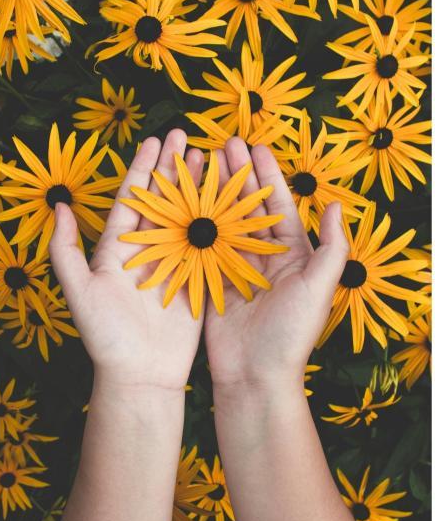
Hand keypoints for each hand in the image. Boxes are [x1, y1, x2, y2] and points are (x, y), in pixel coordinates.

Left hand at [49, 129, 204, 390]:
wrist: (140, 375)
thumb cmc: (105, 336)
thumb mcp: (78, 292)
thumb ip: (65, 251)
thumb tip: (58, 207)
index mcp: (119, 247)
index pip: (132, 198)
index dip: (143, 168)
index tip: (155, 140)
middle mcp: (148, 249)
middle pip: (163, 199)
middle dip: (173, 167)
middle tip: (187, 136)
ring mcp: (174, 262)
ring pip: (188, 215)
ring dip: (198, 186)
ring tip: (209, 157)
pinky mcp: (197, 279)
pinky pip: (208, 244)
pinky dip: (219, 220)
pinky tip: (229, 198)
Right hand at [204, 137, 348, 392]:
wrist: (255, 375)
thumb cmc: (292, 333)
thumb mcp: (319, 288)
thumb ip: (331, 247)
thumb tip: (337, 204)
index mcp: (292, 253)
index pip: (278, 204)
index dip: (267, 174)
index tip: (254, 146)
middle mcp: (263, 255)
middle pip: (248, 205)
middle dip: (236, 174)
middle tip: (221, 144)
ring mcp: (236, 266)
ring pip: (223, 219)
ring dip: (213, 191)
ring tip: (200, 163)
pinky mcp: (212, 280)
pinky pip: (203, 244)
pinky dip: (194, 222)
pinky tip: (183, 200)